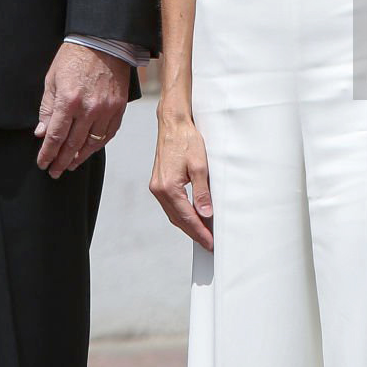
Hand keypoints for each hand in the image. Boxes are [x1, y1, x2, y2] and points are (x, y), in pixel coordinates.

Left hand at [34, 44, 127, 177]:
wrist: (104, 42)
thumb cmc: (74, 57)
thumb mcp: (52, 80)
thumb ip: (47, 108)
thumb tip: (41, 133)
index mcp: (68, 101)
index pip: (56, 136)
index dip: (48, 153)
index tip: (42, 163)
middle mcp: (89, 109)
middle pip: (72, 145)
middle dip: (61, 161)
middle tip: (54, 172)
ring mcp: (106, 110)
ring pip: (91, 144)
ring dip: (79, 157)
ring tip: (69, 166)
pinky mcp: (118, 108)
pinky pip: (108, 134)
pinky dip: (97, 146)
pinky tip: (88, 151)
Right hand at [149, 109, 212, 248]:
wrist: (173, 124)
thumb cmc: (186, 140)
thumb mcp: (200, 166)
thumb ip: (202, 193)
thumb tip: (205, 215)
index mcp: (168, 187)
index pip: (186, 217)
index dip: (200, 232)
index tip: (210, 243)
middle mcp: (158, 189)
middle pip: (178, 219)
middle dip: (194, 232)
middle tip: (209, 243)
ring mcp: (157, 187)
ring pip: (173, 214)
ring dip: (187, 225)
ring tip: (203, 233)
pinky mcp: (159, 183)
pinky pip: (170, 205)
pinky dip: (181, 214)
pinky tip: (192, 216)